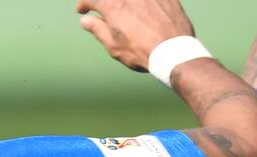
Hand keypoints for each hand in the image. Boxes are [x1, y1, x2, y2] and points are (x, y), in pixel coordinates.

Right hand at [77, 0, 195, 71]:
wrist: (174, 52)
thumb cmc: (142, 52)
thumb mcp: (114, 46)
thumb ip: (98, 30)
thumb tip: (86, 21)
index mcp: (112, 5)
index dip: (84, 5)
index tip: (83, 11)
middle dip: (105, 3)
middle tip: (104, 9)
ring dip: (124, 3)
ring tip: (125, 12)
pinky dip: (145, 3)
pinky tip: (144, 9)